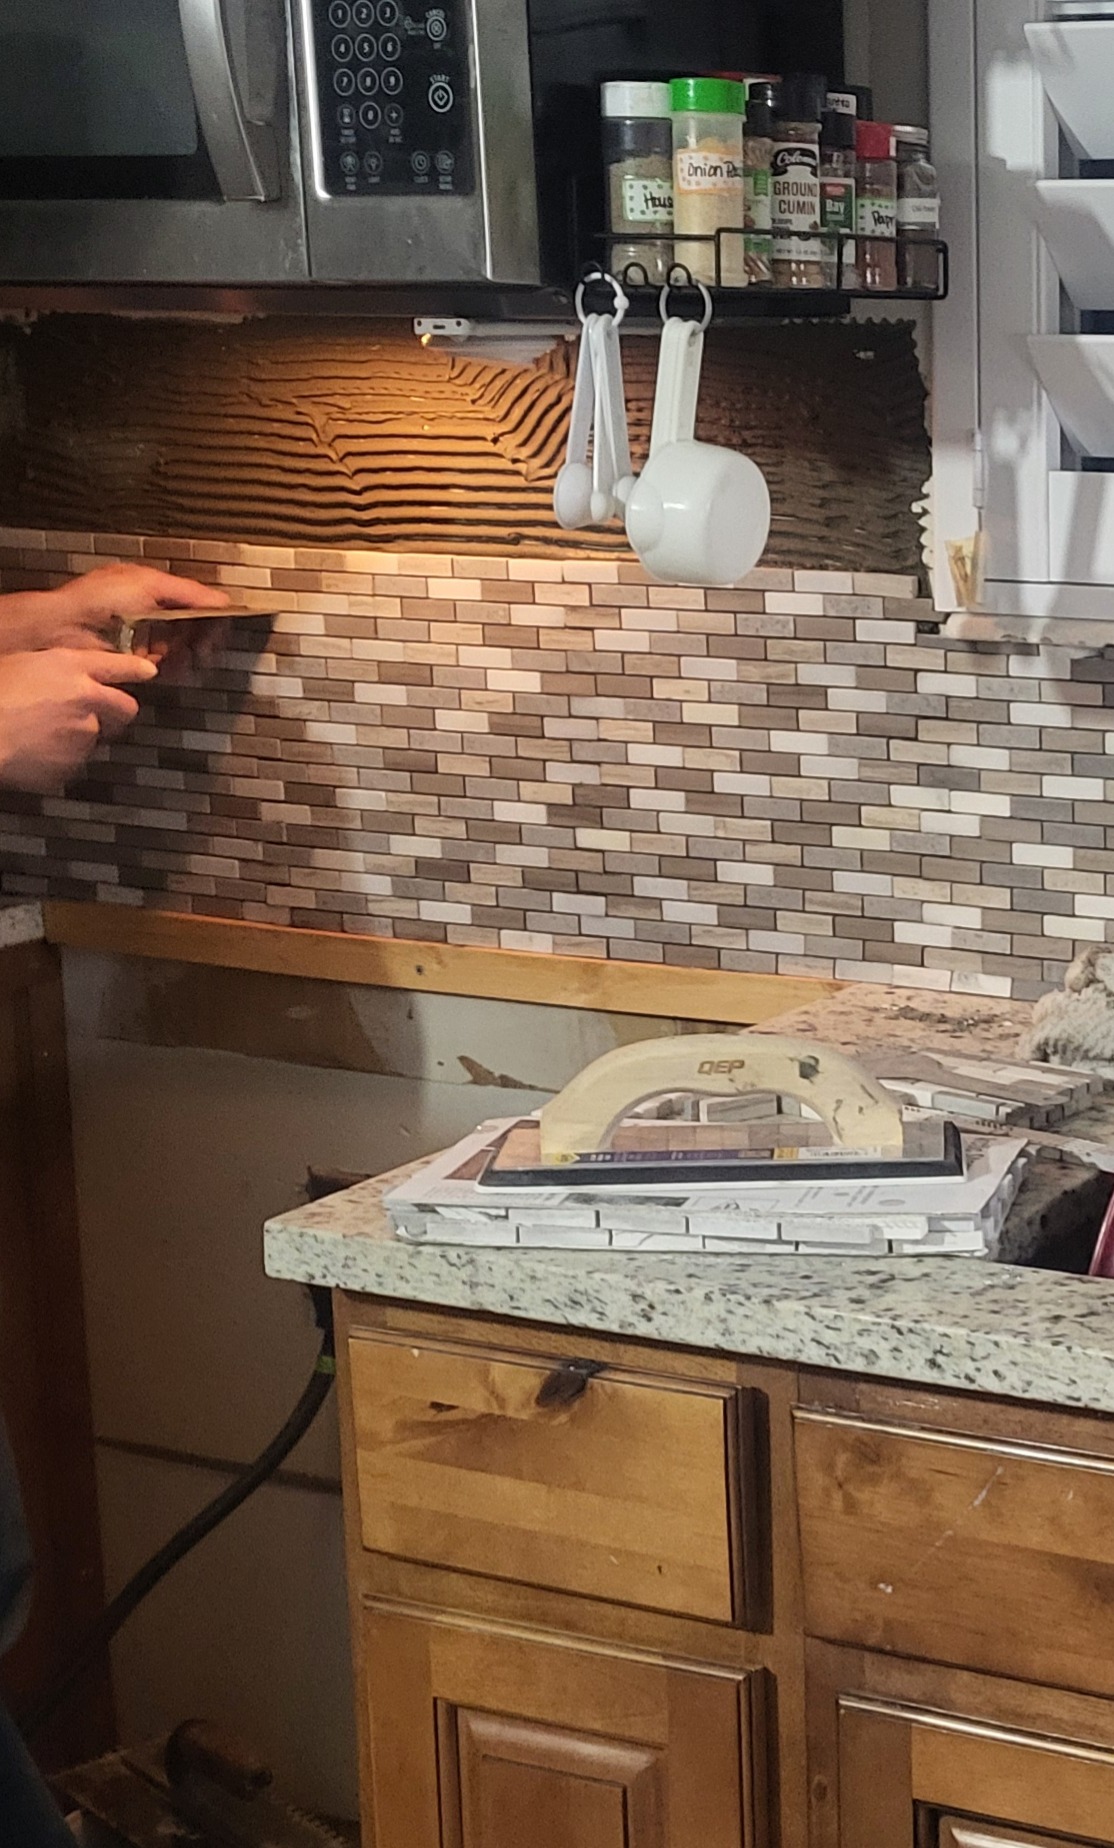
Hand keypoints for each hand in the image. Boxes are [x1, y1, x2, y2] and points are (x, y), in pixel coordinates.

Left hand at [0, 563, 229, 655]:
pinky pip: (168, 668)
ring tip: (192, 658)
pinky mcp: (139, 663)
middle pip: (194, 629)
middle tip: (206, 648)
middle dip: (204, 639)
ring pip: (184, 651)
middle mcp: (153, 615)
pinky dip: (177, 669)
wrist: (64, 628)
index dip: (213, 615)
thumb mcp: (148, 584)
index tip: (223, 626)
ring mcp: (147, 639)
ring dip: (192, 656)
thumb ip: (188, 592)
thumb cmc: (97, 599)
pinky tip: (176, 667)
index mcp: (155, 590)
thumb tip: (222, 600)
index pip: (197, 602)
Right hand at [0, 649, 158, 793]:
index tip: (147, 671)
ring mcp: (83, 734)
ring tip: (44, 732)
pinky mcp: (73, 763)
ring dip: (81, 735)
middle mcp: (86, 699)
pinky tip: (37, 749)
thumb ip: (54, 669)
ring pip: (98, 736)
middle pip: (125, 707)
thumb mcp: (23, 663)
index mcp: (71, 668)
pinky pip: (75, 760)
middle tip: (99, 713)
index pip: (119, 666)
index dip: (135, 669)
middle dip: (118, 711)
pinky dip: (62, 757)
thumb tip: (62, 674)